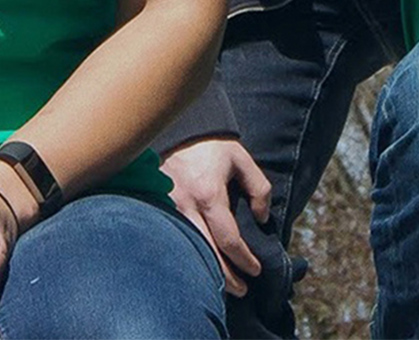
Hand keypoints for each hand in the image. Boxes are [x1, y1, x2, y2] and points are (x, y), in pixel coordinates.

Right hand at [162, 137, 272, 295]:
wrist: (175, 129)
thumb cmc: (212, 145)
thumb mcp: (242, 160)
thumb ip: (259, 189)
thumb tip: (262, 218)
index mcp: (209, 194)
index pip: (229, 239)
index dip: (244, 260)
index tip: (256, 270)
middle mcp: (185, 206)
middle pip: (206, 254)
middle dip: (226, 277)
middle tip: (242, 290)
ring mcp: (167, 210)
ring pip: (188, 251)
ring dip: (205, 272)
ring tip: (222, 286)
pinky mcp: (156, 209)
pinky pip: (173, 240)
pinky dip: (187, 257)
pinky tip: (198, 266)